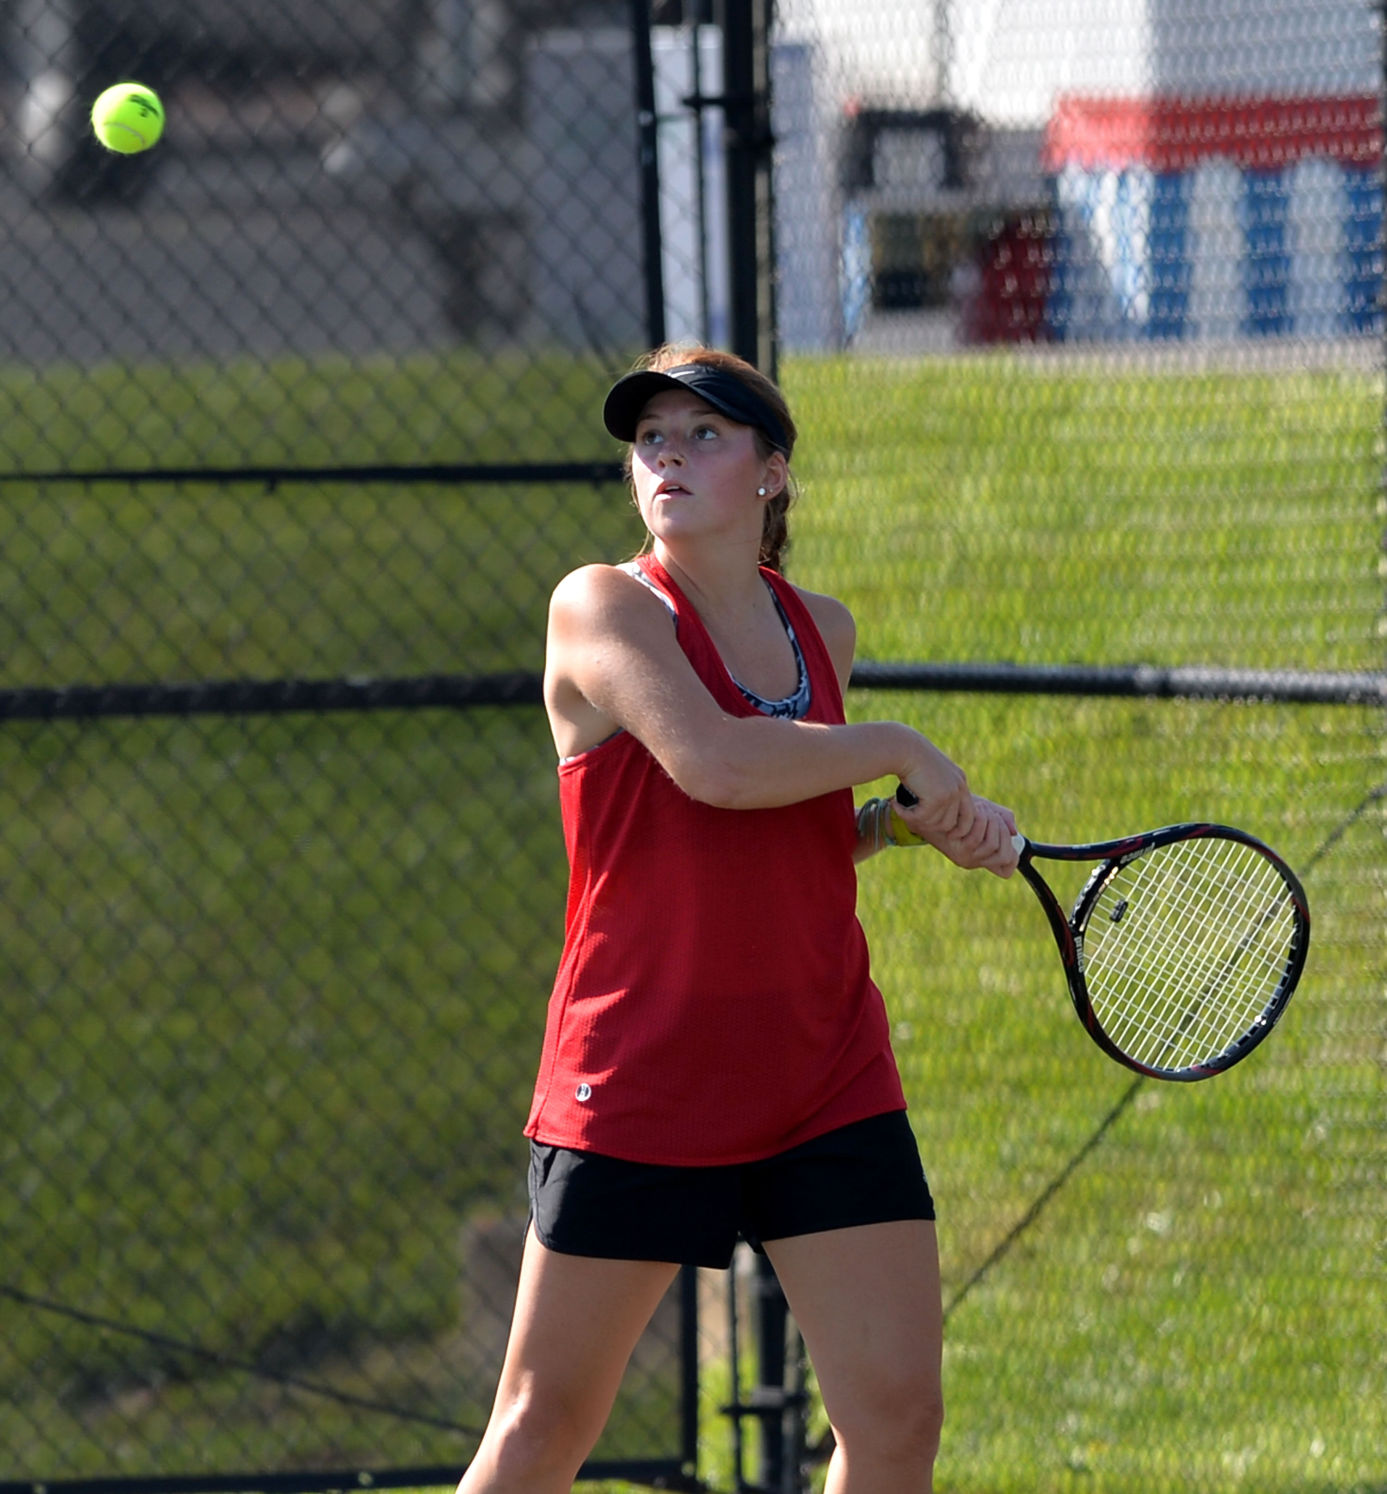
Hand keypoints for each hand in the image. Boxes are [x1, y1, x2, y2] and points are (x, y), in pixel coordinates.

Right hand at [895, 741, 974, 840]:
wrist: (903, 748)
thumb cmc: (910, 758)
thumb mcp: (929, 775)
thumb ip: (935, 791)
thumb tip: (931, 816)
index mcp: (960, 782)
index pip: (969, 814)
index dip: (959, 828)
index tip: (944, 834)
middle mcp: (959, 788)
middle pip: (952, 823)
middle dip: (933, 828)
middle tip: (913, 822)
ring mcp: (950, 793)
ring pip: (936, 824)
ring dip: (917, 821)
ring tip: (902, 809)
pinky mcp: (937, 798)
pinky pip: (922, 818)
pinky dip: (906, 815)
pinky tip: (895, 805)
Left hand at [897, 791, 1019, 877]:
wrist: (930, 802)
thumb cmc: (958, 806)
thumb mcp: (984, 812)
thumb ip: (1002, 819)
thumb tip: (1013, 832)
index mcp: (980, 855)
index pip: (1006, 869)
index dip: (1013, 856)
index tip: (1008, 837)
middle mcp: (973, 861)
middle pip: (1005, 853)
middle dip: (1001, 828)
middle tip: (988, 813)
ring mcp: (966, 858)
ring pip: (993, 845)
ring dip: (991, 823)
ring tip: (979, 809)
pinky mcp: (958, 851)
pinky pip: (979, 838)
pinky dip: (981, 821)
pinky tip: (974, 809)